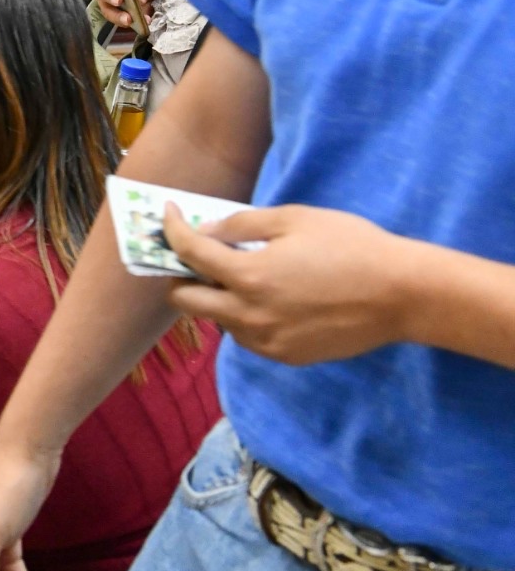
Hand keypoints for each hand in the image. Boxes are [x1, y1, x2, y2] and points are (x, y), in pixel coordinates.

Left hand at [161, 203, 416, 364]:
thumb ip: (240, 226)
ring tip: (242, 274)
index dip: (171, 229)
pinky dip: (244, 316)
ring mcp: (267, 341)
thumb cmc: (352, 247)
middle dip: (179, 275)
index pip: (188, 253)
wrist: (403, 295)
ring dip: (216, 296)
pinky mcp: (286, 355)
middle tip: (194, 256)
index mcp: (249, 277)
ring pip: (217, 320)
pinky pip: (247, 336)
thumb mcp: (293, 219)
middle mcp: (249, 315)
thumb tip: (205, 231)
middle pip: (185, 301)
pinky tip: (270, 298)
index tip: (168, 215)